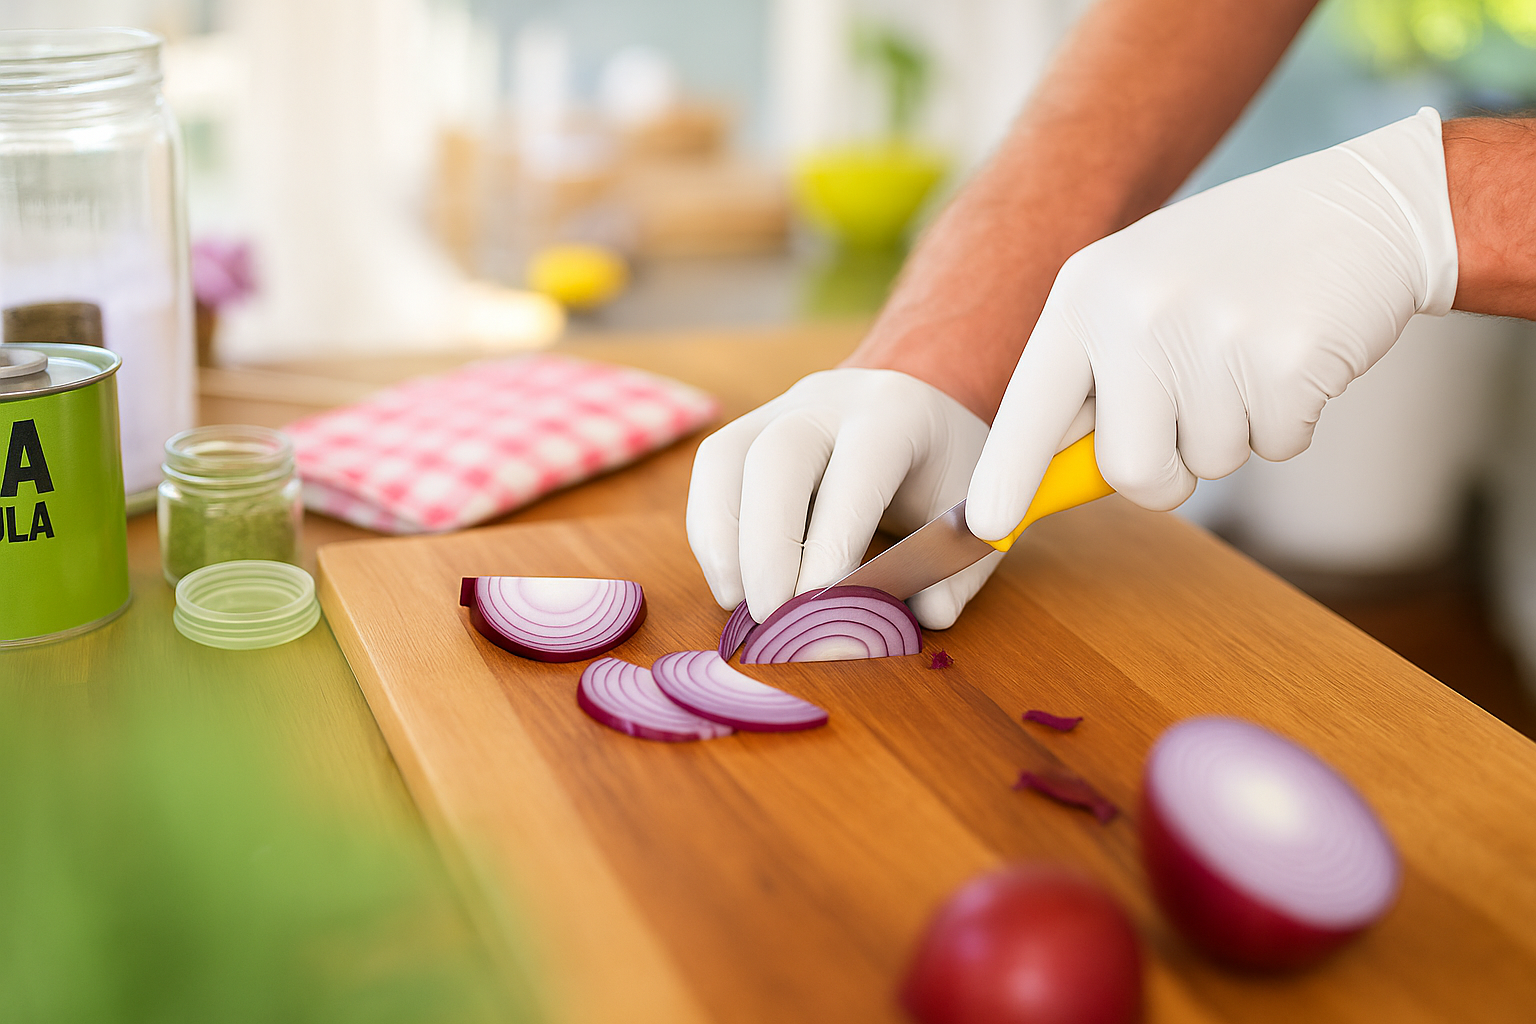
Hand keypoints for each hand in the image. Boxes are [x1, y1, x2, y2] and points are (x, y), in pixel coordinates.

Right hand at [687, 368, 1000, 628]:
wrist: (914, 407)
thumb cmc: (943, 468)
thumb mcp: (969, 513)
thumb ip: (958, 568)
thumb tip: (929, 614)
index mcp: (895, 413)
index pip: (856, 469)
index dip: (831, 541)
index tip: (818, 607)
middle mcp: (828, 400)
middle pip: (776, 455)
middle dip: (766, 544)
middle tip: (771, 615)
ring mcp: (777, 409)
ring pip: (725, 458)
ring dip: (721, 539)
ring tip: (737, 602)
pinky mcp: (745, 431)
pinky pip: (710, 473)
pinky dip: (710, 534)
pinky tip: (730, 582)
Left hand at [966, 108, 1459, 540]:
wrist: (1361, 209)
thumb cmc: (1231, 269)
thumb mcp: (1138, 293)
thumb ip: (1091, 379)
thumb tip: (1046, 483)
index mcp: (1085, 294)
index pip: (1030, 407)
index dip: (1007, 475)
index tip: (984, 526)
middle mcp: (1136, 311)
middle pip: (1129, 469)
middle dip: (1165, 471)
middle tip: (1194, 411)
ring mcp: (1213, 333)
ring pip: (1209, 465)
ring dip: (1235, 434)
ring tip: (1251, 355)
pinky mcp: (1289, 359)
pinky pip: (1275, 448)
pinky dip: (1289, 422)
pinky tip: (1294, 355)